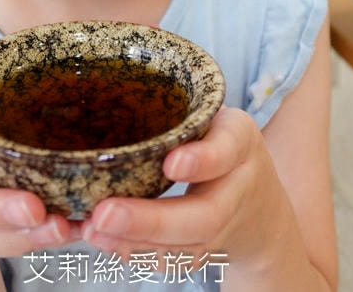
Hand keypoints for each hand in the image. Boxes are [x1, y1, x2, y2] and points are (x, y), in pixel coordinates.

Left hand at [78, 107, 291, 268]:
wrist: (259, 206)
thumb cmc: (218, 143)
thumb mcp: (212, 116)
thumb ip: (180, 113)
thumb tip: (107, 92)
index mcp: (240, 142)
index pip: (228, 149)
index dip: (203, 160)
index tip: (171, 164)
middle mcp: (237, 189)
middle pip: (204, 217)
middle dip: (152, 221)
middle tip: (104, 213)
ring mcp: (224, 228)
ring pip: (185, 247)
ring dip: (135, 243)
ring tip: (92, 229)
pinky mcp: (205, 252)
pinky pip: (172, 261)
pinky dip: (134, 254)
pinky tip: (101, 240)